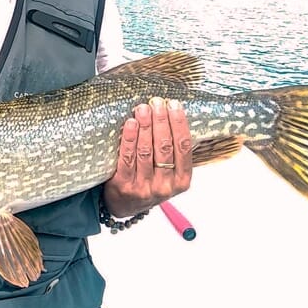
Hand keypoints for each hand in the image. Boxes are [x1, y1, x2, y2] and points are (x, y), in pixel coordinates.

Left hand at [103, 97, 191, 216]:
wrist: (124, 205)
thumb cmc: (149, 182)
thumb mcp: (169, 174)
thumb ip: (173, 152)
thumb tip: (173, 114)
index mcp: (182, 181)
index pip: (183, 148)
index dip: (179, 124)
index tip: (174, 105)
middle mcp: (165, 186)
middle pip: (165, 147)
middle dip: (161, 121)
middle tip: (157, 102)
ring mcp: (144, 187)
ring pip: (146, 152)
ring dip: (145, 127)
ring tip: (143, 108)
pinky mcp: (124, 186)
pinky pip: (127, 158)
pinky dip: (129, 139)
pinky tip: (130, 124)